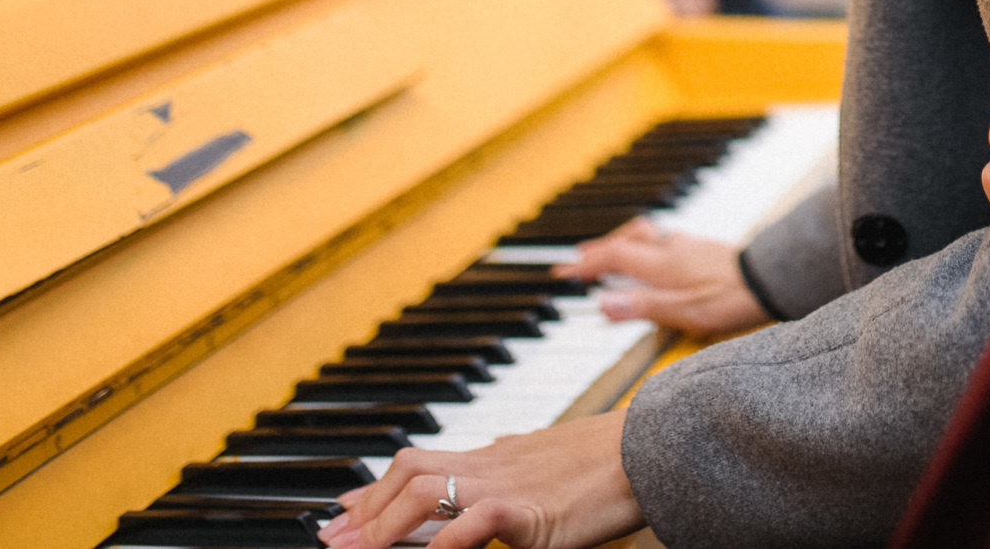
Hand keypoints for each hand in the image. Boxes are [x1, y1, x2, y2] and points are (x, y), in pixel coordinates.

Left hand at [317, 410, 639, 548]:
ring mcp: (507, 483)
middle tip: (334, 537)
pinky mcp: (529, 510)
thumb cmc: (613, 465)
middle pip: (410, 469)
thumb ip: (511, 481)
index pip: (422, 464)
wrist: (654, 449)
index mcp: (498, 457)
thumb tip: (487, 505)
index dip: (376, 489)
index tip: (344, 509)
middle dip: (367, 506)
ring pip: (424, 489)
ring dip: (384, 523)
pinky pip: (472, 521)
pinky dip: (441, 544)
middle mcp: (493, 464)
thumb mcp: (547, 470)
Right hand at [550, 214, 766, 332]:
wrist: (772, 280)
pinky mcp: (703, 248)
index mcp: (661, 263)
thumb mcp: (683, 312)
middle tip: (581, 259)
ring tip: (612, 253)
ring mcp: (689, 245)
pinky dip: (647, 245)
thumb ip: (642, 308)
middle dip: (600, 248)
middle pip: (626, 239)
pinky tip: (656, 256)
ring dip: (623, 242)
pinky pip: (664, 239)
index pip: (612, 258)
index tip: (563, 271)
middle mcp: (672, 248)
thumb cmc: (731, 299)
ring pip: (646, 235)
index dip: (585, 264)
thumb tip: (601, 304)